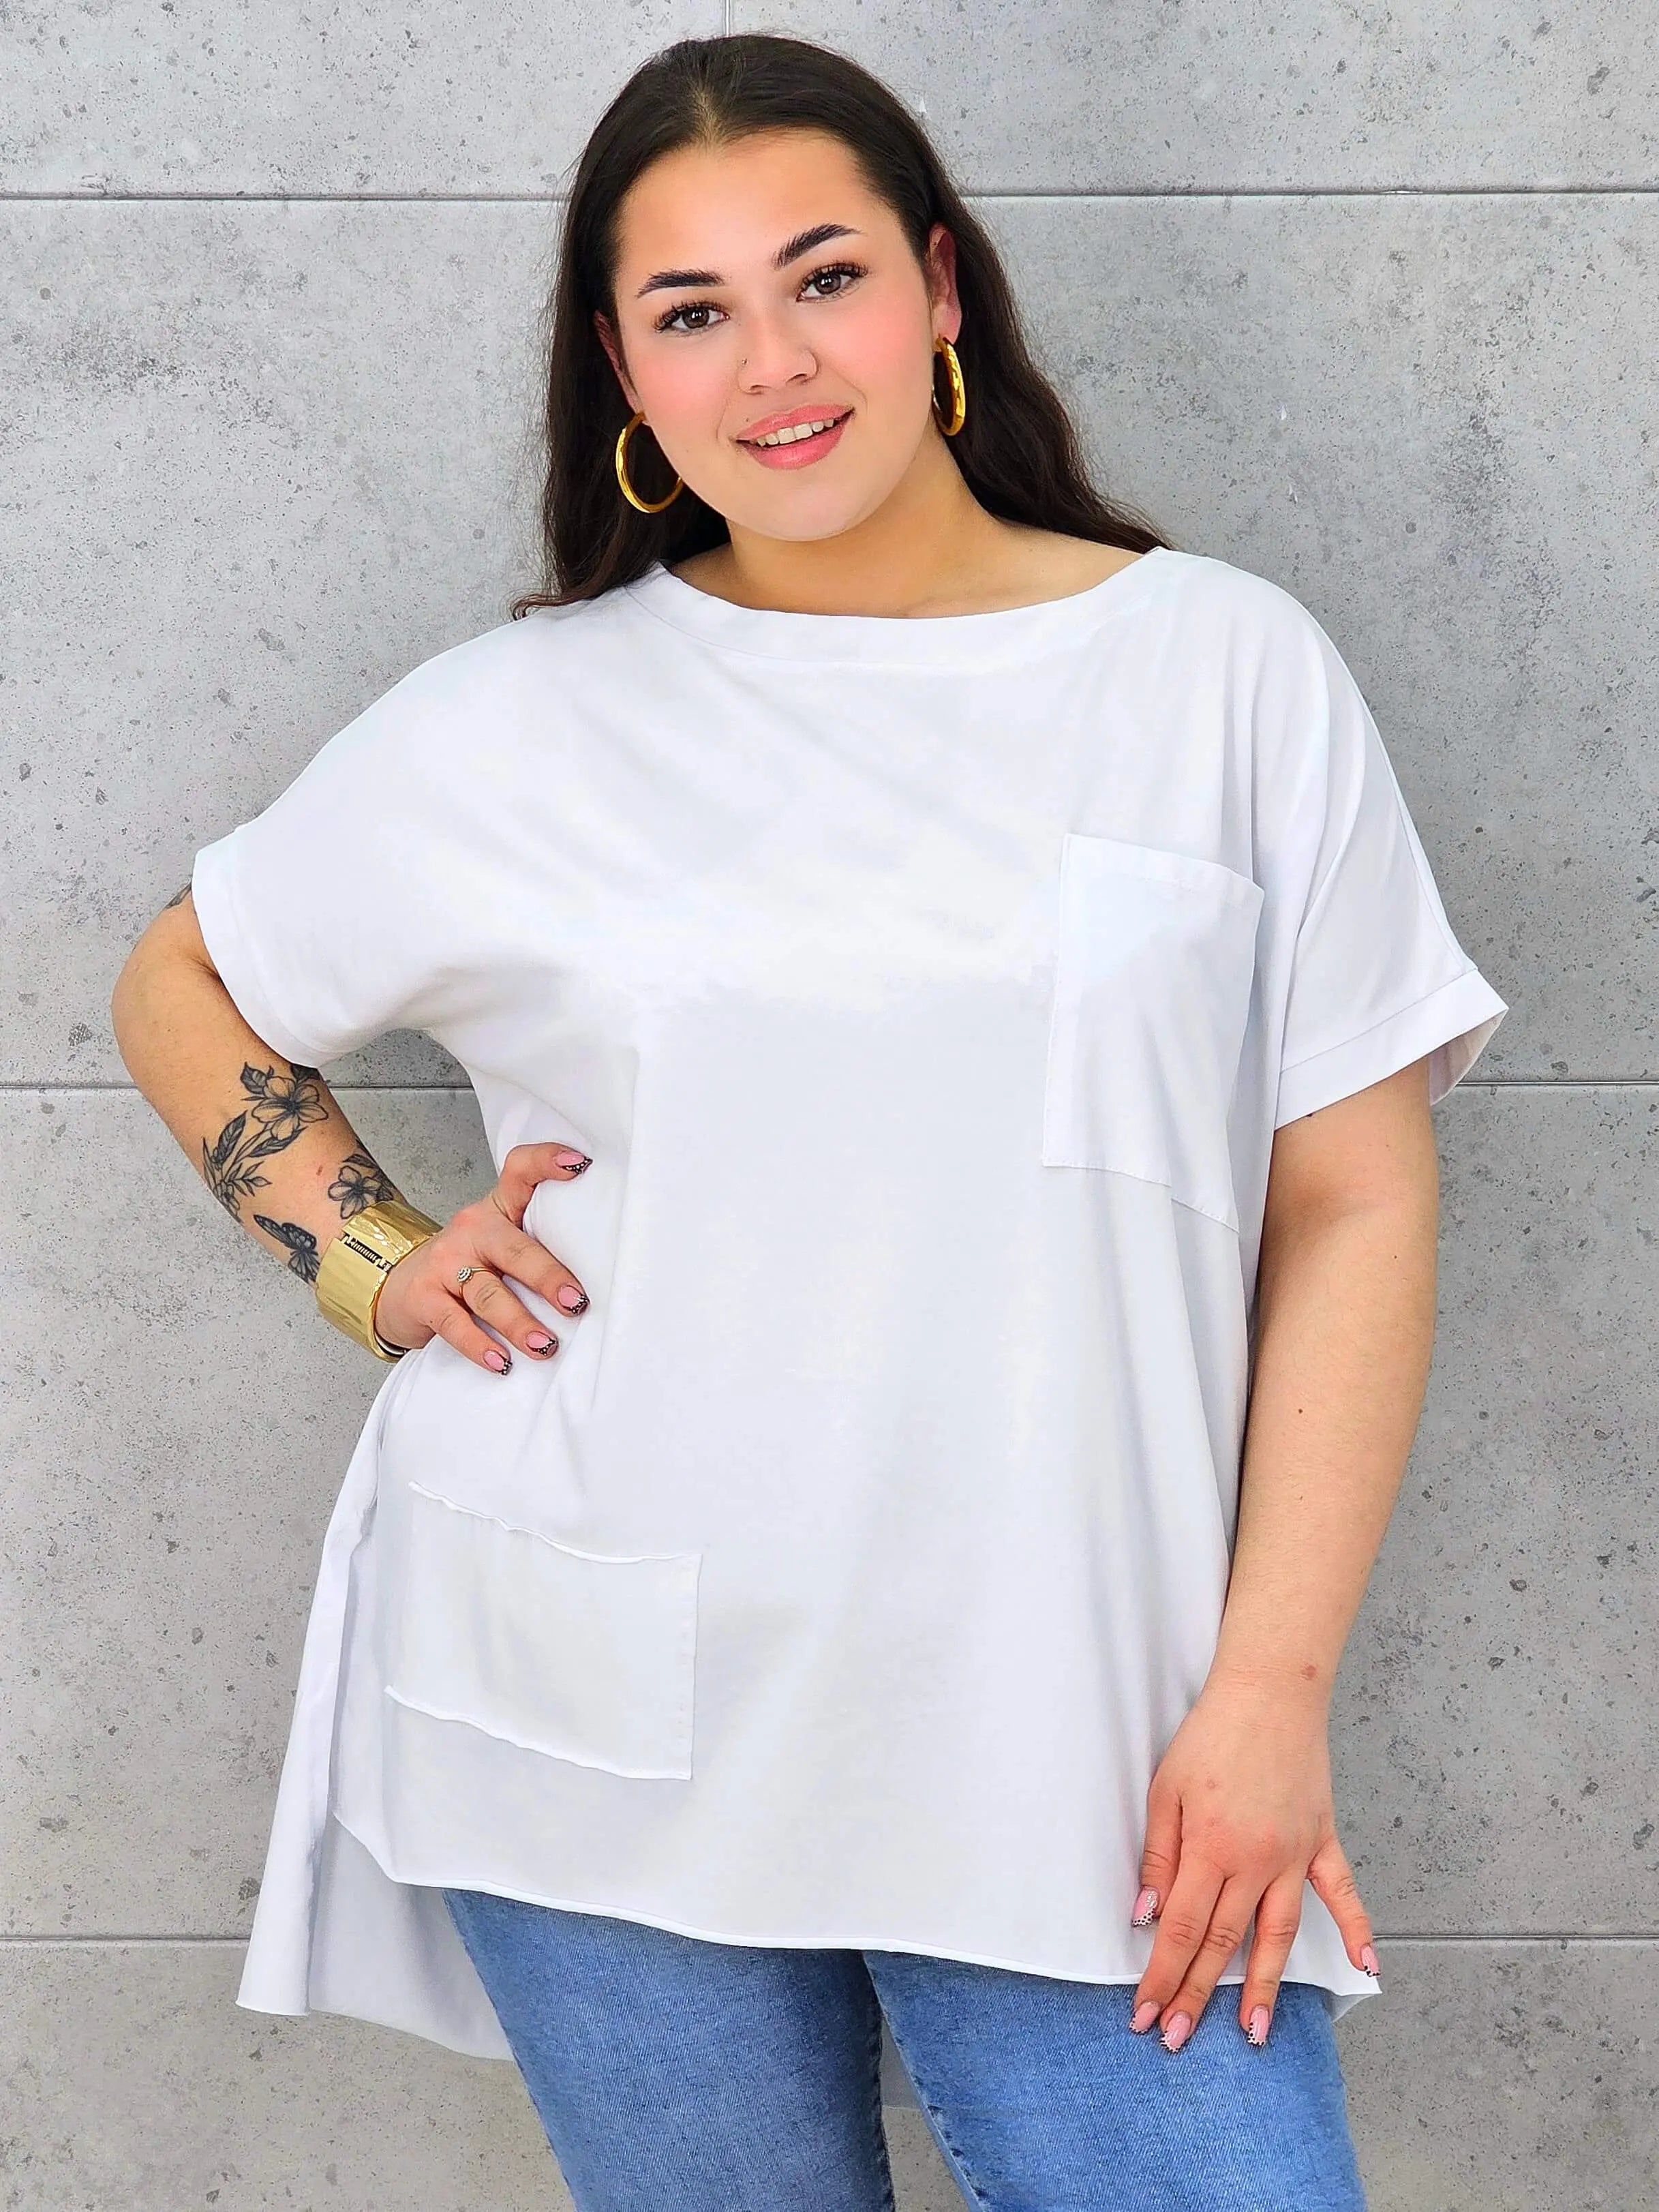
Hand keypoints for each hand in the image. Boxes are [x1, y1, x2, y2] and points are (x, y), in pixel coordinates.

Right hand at [372, 1140, 593, 1373]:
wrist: (400, 1287)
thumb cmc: (469, 1265)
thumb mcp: (500, 1243)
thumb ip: (539, 1245)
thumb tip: (608, 1273)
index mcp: (498, 1209)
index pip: (520, 1171)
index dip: (546, 1162)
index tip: (579, 1164)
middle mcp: (472, 1229)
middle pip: (515, 1249)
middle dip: (547, 1277)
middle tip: (576, 1303)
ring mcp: (445, 1262)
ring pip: (489, 1293)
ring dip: (521, 1324)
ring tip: (546, 1345)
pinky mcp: (425, 1297)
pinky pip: (456, 1324)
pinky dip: (480, 1346)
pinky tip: (501, 1362)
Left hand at [1128, 1672, 1378, 2049]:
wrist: (1269, 1692)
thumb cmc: (1211, 1736)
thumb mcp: (1166, 1790)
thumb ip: (1159, 1857)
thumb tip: (1146, 1916)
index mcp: (1212, 1848)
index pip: (1180, 1929)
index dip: (1161, 1976)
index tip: (1146, 2014)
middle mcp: (1256, 1861)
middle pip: (1222, 1942)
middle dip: (1196, 1994)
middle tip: (1177, 2039)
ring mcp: (1295, 1855)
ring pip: (1279, 1934)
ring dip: (1265, 1986)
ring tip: (1253, 2033)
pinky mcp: (1322, 1840)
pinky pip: (1342, 1893)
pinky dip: (1356, 1930)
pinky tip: (1365, 1967)